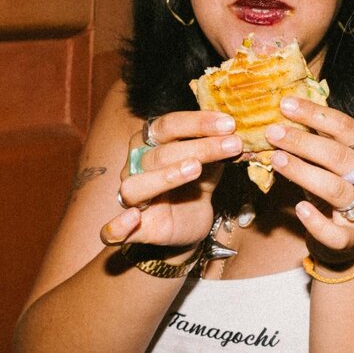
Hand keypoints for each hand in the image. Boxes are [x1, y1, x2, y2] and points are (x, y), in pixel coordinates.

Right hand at [99, 111, 243, 247]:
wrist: (189, 225)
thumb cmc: (195, 186)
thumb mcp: (212, 166)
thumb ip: (220, 151)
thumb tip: (241, 135)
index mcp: (152, 144)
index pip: (168, 125)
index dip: (198, 122)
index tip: (229, 123)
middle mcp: (136, 166)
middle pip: (159, 153)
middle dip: (199, 147)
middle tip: (232, 144)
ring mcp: (131, 197)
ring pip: (135, 185)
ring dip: (165, 176)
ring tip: (195, 168)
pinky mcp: (133, 229)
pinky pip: (112, 230)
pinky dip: (117, 225)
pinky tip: (133, 218)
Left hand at [265, 97, 353, 263]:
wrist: (347, 241)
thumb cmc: (333, 192)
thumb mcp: (329, 164)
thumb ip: (316, 143)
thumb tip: (281, 116)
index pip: (346, 128)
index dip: (317, 114)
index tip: (286, 104)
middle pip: (340, 157)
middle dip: (304, 142)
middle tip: (273, 132)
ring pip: (336, 189)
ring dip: (304, 173)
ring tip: (276, 160)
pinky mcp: (352, 238)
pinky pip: (336, 232)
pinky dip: (317, 221)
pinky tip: (299, 208)